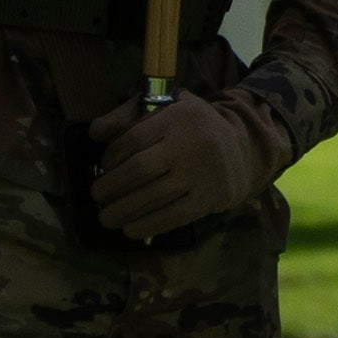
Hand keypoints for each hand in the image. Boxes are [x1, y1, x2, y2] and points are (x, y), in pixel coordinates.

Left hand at [89, 93, 262, 243]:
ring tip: (106, 217)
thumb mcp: (168, 108)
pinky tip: (130, 229)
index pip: (133, 138)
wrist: (242, 151)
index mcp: (179, 116)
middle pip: (140, 169)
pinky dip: (148, 226)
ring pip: (153, 196)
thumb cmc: (192, 129)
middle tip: (96, 196)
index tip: (102, 169)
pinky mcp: (210, 198)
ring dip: (123, 210)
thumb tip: (95, 131)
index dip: (111, 157)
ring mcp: (202, 173)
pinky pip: (173, 216)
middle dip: (111, 186)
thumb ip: (129, 114)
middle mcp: (192, 143)